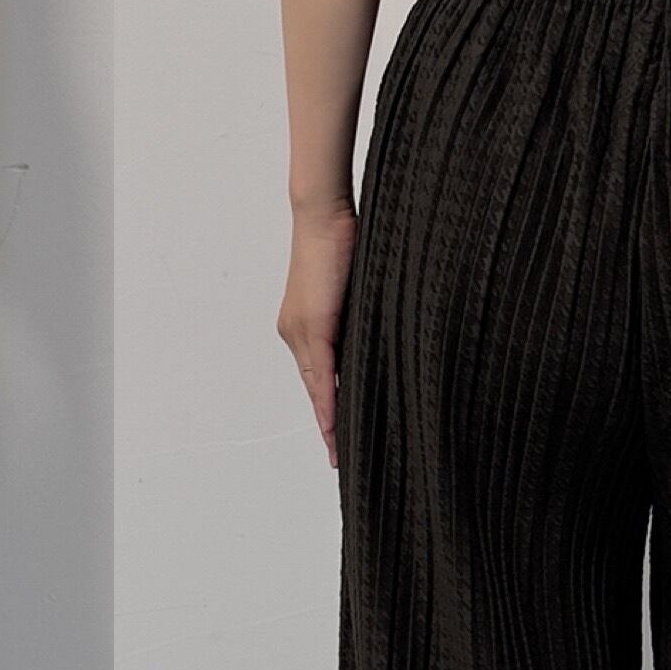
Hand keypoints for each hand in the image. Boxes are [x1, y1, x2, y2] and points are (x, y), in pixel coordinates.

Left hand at [277, 200, 357, 469]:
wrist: (324, 212)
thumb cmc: (342, 240)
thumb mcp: (353, 290)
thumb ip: (358, 321)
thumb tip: (375, 345)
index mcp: (304, 326)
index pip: (316, 378)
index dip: (327, 409)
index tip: (335, 440)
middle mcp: (296, 333)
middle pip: (313, 390)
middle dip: (328, 425)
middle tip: (337, 457)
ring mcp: (300, 330)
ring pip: (315, 387)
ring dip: (329, 420)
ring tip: (339, 449)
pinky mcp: (311, 325)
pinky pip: (320, 374)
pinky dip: (328, 400)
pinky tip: (334, 424)